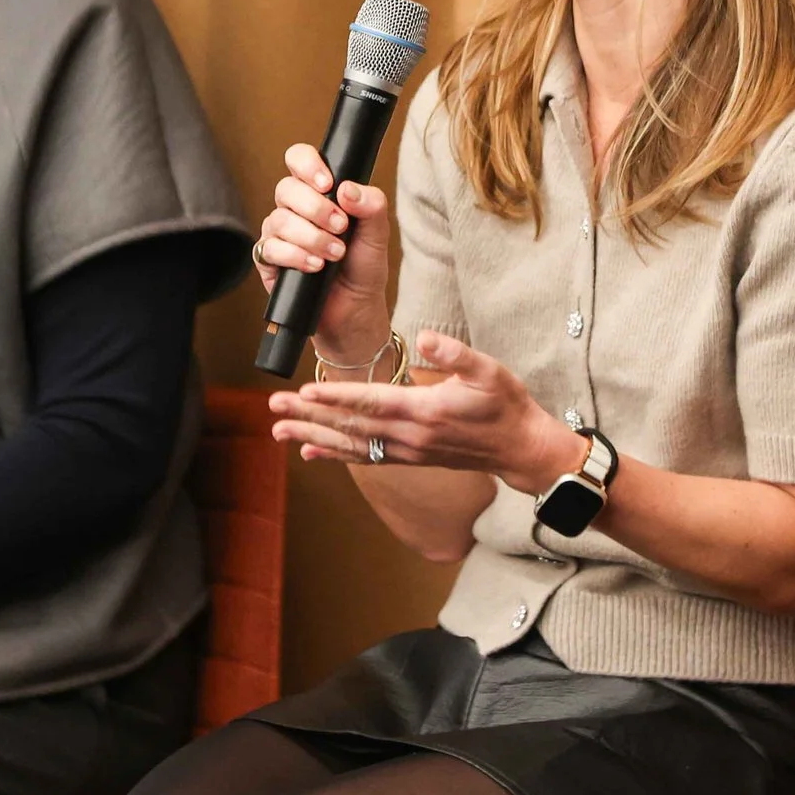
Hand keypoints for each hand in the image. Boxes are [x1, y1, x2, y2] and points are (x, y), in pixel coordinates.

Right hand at [254, 143, 393, 365]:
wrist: (355, 310)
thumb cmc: (363, 268)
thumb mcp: (377, 234)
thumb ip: (371, 205)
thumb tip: (346, 189)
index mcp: (319, 192)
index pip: (299, 159)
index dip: (308, 164)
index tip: (328, 183)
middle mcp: (294, 209)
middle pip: (286, 189)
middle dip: (315, 208)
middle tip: (341, 227)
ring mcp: (279, 234)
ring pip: (278, 220)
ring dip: (311, 237)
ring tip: (335, 254)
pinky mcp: (268, 261)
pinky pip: (270, 249)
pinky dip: (296, 257)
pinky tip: (315, 267)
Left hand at [267, 329, 586, 494]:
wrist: (521, 449)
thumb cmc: (506, 404)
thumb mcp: (489, 370)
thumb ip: (455, 354)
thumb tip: (425, 337)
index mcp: (424, 410)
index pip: (370, 402)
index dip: (334, 397)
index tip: (302, 391)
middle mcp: (410, 436)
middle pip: (350, 426)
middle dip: (310, 417)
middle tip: (274, 409)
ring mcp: (408, 451)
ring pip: (351, 445)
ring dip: (312, 437)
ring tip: (278, 431)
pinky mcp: (410, 458)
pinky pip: (365, 458)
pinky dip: (335, 455)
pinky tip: (309, 454)